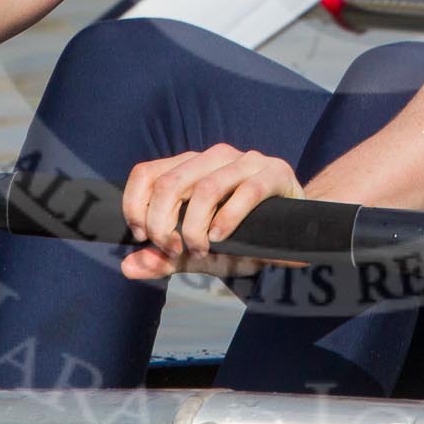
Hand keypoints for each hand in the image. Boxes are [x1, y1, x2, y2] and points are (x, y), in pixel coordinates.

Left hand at [117, 144, 300, 280]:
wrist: (296, 233)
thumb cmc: (243, 239)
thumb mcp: (198, 253)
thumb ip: (164, 258)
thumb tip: (128, 267)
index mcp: (191, 165)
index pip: (147, 173)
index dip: (136, 207)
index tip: (145, 237)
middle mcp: (215, 156)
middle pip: (169, 183)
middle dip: (163, 224)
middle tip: (174, 250)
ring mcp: (247, 161)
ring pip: (205, 188)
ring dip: (194, 227)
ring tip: (200, 249)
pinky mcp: (276, 173)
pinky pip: (247, 191)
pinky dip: (228, 220)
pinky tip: (222, 239)